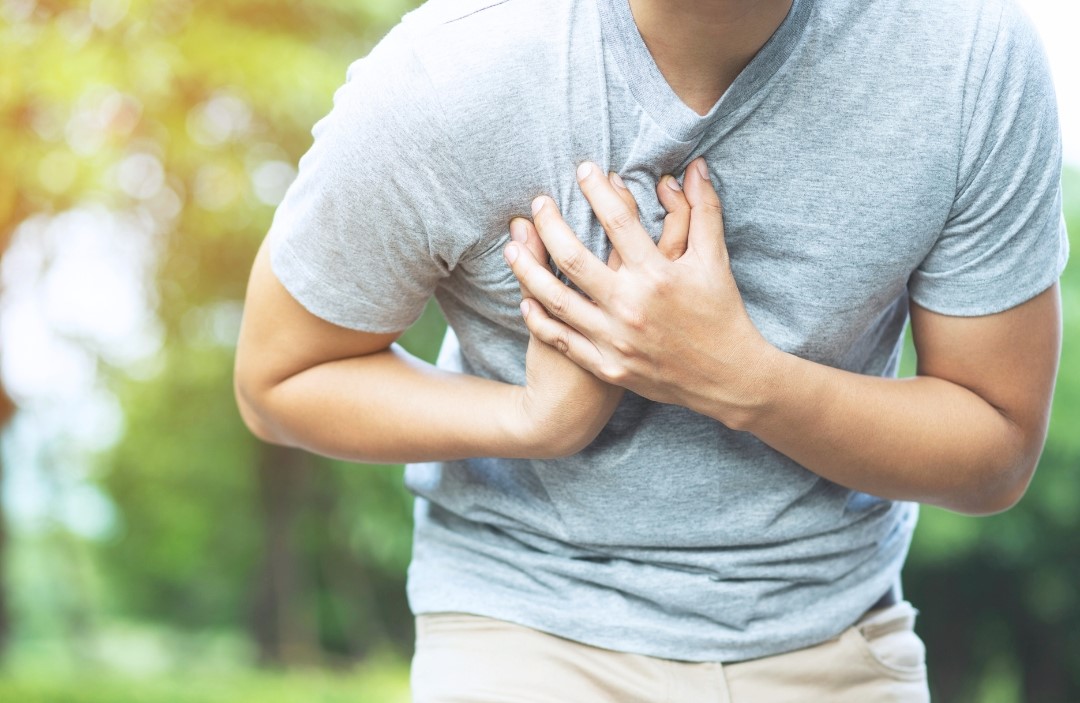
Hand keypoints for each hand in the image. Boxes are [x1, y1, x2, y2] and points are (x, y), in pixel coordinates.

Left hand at [505, 158, 778, 428]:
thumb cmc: (722, 313)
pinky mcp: (608, 366)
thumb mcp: (715, 260)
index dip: (598, 191)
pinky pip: (563, 340)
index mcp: (659, 276)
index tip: (583, 170)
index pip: (619, 221)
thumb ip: (703, 210)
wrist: (728, 379)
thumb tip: (695, 166)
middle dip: (550, 226)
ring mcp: (616, 340)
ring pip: (557, 301)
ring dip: (529, 271)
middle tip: (537, 203)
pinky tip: (525, 300)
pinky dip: (540, 320)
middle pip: (574, 259)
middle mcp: (632, 307)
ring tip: (511, 247)